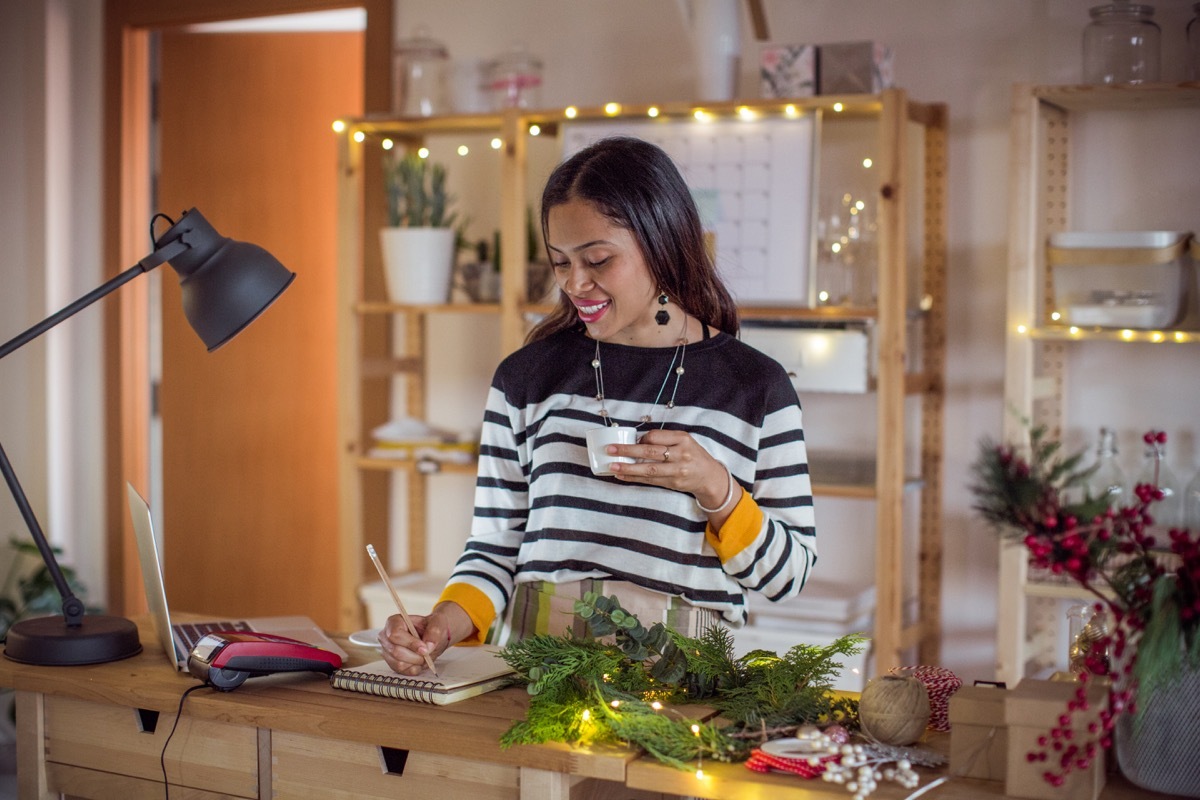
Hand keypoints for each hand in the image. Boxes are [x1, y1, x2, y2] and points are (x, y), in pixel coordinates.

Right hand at [377, 601, 471, 675]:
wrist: (431, 636)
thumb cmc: (431, 627)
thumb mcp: (437, 624)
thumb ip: (434, 632)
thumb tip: (428, 646)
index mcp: (394, 622)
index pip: (395, 635)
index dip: (410, 643)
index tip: (424, 648)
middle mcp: (386, 637)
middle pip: (396, 651)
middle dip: (416, 656)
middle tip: (428, 654)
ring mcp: (387, 652)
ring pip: (399, 664)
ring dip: (416, 663)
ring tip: (424, 656)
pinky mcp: (392, 663)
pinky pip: (402, 671)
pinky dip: (414, 668)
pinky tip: (420, 661)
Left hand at [608, 430, 737, 515]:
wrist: (709, 476)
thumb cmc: (693, 455)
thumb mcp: (684, 441)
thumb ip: (665, 439)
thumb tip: (638, 440)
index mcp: (682, 439)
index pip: (656, 437)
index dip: (642, 438)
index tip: (634, 440)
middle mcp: (681, 454)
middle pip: (650, 452)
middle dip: (628, 451)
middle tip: (610, 450)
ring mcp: (677, 471)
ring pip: (649, 470)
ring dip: (628, 468)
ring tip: (612, 466)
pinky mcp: (673, 484)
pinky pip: (650, 481)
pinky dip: (634, 478)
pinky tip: (622, 476)